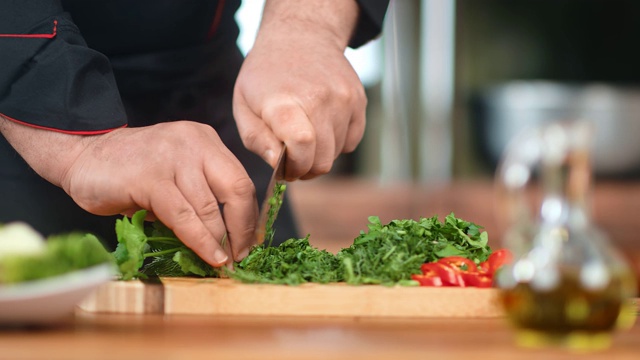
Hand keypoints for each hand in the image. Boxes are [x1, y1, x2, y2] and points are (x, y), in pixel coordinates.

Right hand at [0, 118, 257, 265]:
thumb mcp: (176, 172)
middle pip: (235, 190)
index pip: (241, 180)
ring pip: (209, 207)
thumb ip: (200, 194)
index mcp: (205, 141)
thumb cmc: (131, 170)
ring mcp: (173, 158)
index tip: (249, 242)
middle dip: (242, 229)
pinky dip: (199, 240)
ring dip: (220, 241)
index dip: (249, 216)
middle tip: (240, 255)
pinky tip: (208, 256)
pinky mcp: (150, 178)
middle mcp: (194, 144)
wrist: (82, 155)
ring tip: (223, 262)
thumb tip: (226, 237)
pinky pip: (183, 216)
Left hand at [233, 0, 365, 179]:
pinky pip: (352, 141)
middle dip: (306, 169)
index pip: (302, 145)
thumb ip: (257, 139)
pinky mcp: (359, 100)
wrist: (301, 36)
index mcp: (285, 101)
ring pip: (337, 153)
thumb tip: (278, 164)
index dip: (295, 166)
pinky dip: (337, 143)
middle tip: (292, 159)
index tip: (284, 167)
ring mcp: (344, 99)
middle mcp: (320, 99)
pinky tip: (321, 127)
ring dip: (320, 154)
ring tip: (304, 136)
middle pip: (322, 159)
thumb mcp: (243, 104)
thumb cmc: (266, 75)